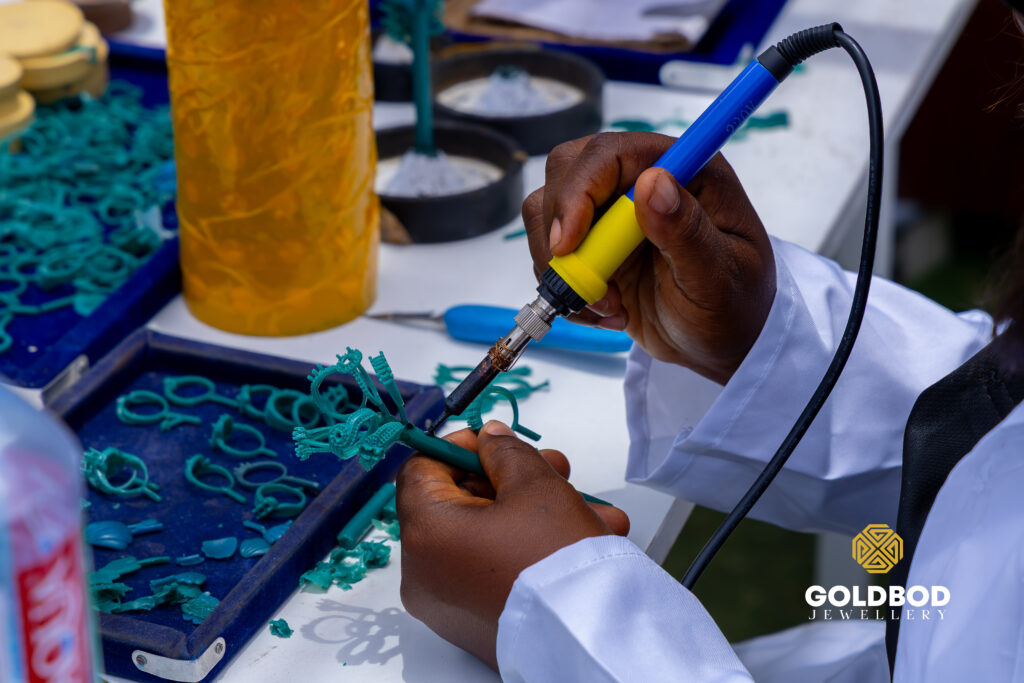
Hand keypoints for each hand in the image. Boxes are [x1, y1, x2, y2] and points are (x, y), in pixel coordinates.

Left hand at [396, 422, 629, 669]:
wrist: (590, 641)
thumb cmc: (556, 563)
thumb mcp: (535, 486)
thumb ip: (506, 453)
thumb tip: (490, 439)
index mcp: (425, 533)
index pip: (421, 468)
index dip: (459, 446)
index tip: (496, 443)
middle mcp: (424, 574)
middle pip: (459, 503)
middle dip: (513, 480)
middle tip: (555, 470)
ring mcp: (447, 605)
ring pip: (486, 537)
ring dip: (535, 514)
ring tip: (589, 509)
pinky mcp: (474, 625)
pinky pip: (494, 571)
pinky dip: (529, 550)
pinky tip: (583, 539)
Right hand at [523, 132, 775, 383]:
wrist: (722, 345)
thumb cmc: (735, 308)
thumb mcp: (719, 277)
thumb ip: (686, 231)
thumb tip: (654, 182)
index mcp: (684, 171)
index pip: (610, 153)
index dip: (579, 191)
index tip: (568, 243)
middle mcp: (644, 180)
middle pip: (567, 172)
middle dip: (561, 231)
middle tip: (583, 283)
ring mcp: (614, 212)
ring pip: (547, 212)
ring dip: (564, 267)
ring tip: (607, 306)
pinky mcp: (595, 244)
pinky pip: (551, 253)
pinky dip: (567, 289)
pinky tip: (608, 312)